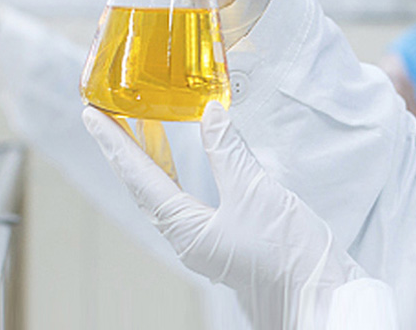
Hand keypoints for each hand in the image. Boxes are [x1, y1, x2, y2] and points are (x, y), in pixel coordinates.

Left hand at [82, 103, 366, 329]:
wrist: (323, 300)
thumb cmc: (289, 258)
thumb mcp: (257, 193)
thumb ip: (229, 152)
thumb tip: (209, 115)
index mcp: (185, 231)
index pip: (139, 176)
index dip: (114, 142)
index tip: (92, 115)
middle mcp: (188, 240)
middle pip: (145, 185)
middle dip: (126, 149)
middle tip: (108, 116)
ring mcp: (207, 244)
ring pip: (167, 195)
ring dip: (153, 160)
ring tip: (143, 129)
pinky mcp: (227, 244)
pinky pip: (189, 203)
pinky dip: (179, 176)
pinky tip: (188, 164)